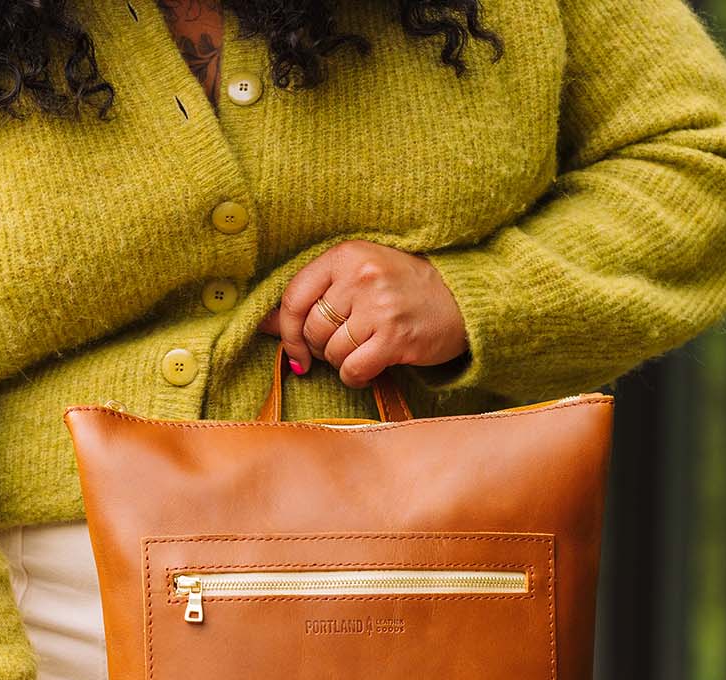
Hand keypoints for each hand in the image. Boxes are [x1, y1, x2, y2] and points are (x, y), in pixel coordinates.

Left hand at [255, 238, 467, 389]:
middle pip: (312, 329)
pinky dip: (357, 377)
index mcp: (346, 255)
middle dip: (321, 349)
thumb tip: (261, 324)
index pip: (294, 297)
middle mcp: (360, 276)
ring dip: (342, 363)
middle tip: (345, 346)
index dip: (286, 331)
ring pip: (332, 353)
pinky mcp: (394, 337)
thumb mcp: (360, 276)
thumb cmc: (405, 289)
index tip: (295, 349)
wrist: (463, 299)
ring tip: (364, 351)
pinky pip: (353, 370)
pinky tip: (371, 368)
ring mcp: (378, 307)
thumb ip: (314, 295)